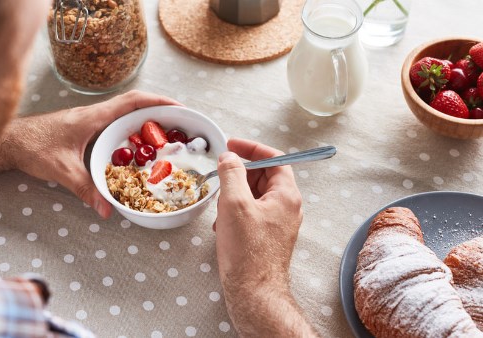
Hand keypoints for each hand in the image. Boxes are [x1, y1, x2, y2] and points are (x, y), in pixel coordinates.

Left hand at [0, 90, 178, 217]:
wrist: (8, 140)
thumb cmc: (32, 147)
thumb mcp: (62, 169)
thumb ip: (86, 189)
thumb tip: (107, 210)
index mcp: (94, 117)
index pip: (132, 101)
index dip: (158, 101)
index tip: (179, 107)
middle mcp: (95, 114)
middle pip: (134, 104)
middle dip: (160, 110)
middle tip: (181, 124)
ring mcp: (90, 120)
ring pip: (125, 114)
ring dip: (146, 119)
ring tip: (167, 135)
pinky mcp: (85, 128)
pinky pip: (115, 124)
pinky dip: (131, 130)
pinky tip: (136, 148)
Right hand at [215, 138, 315, 336]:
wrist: (253, 292)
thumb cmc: (247, 250)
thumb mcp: (234, 203)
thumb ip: (231, 173)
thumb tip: (229, 157)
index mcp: (287, 195)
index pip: (274, 158)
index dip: (252, 148)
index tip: (231, 145)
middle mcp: (287, 207)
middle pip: (263, 177)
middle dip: (239, 176)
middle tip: (221, 179)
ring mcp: (278, 223)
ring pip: (254, 196)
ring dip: (234, 197)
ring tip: (220, 209)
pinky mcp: (268, 236)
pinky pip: (251, 214)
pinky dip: (235, 213)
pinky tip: (223, 226)